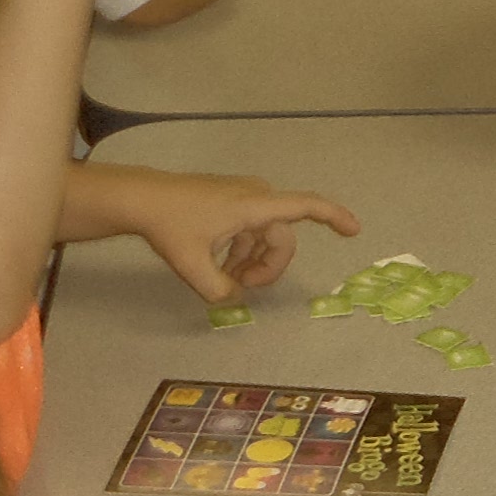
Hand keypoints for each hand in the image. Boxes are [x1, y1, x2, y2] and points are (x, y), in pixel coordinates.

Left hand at [116, 165, 358, 301]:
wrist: (141, 198)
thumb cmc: (169, 226)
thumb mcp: (192, 267)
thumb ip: (219, 290)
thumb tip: (235, 299)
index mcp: (253, 206)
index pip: (304, 207)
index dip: (333, 216)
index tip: (354, 230)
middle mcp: (254, 196)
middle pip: (280, 238)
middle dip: (268, 267)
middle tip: (243, 288)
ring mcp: (243, 195)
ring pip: (264, 235)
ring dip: (252, 260)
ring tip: (225, 280)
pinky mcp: (230, 198)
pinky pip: (250, 228)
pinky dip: (242, 249)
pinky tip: (220, 264)